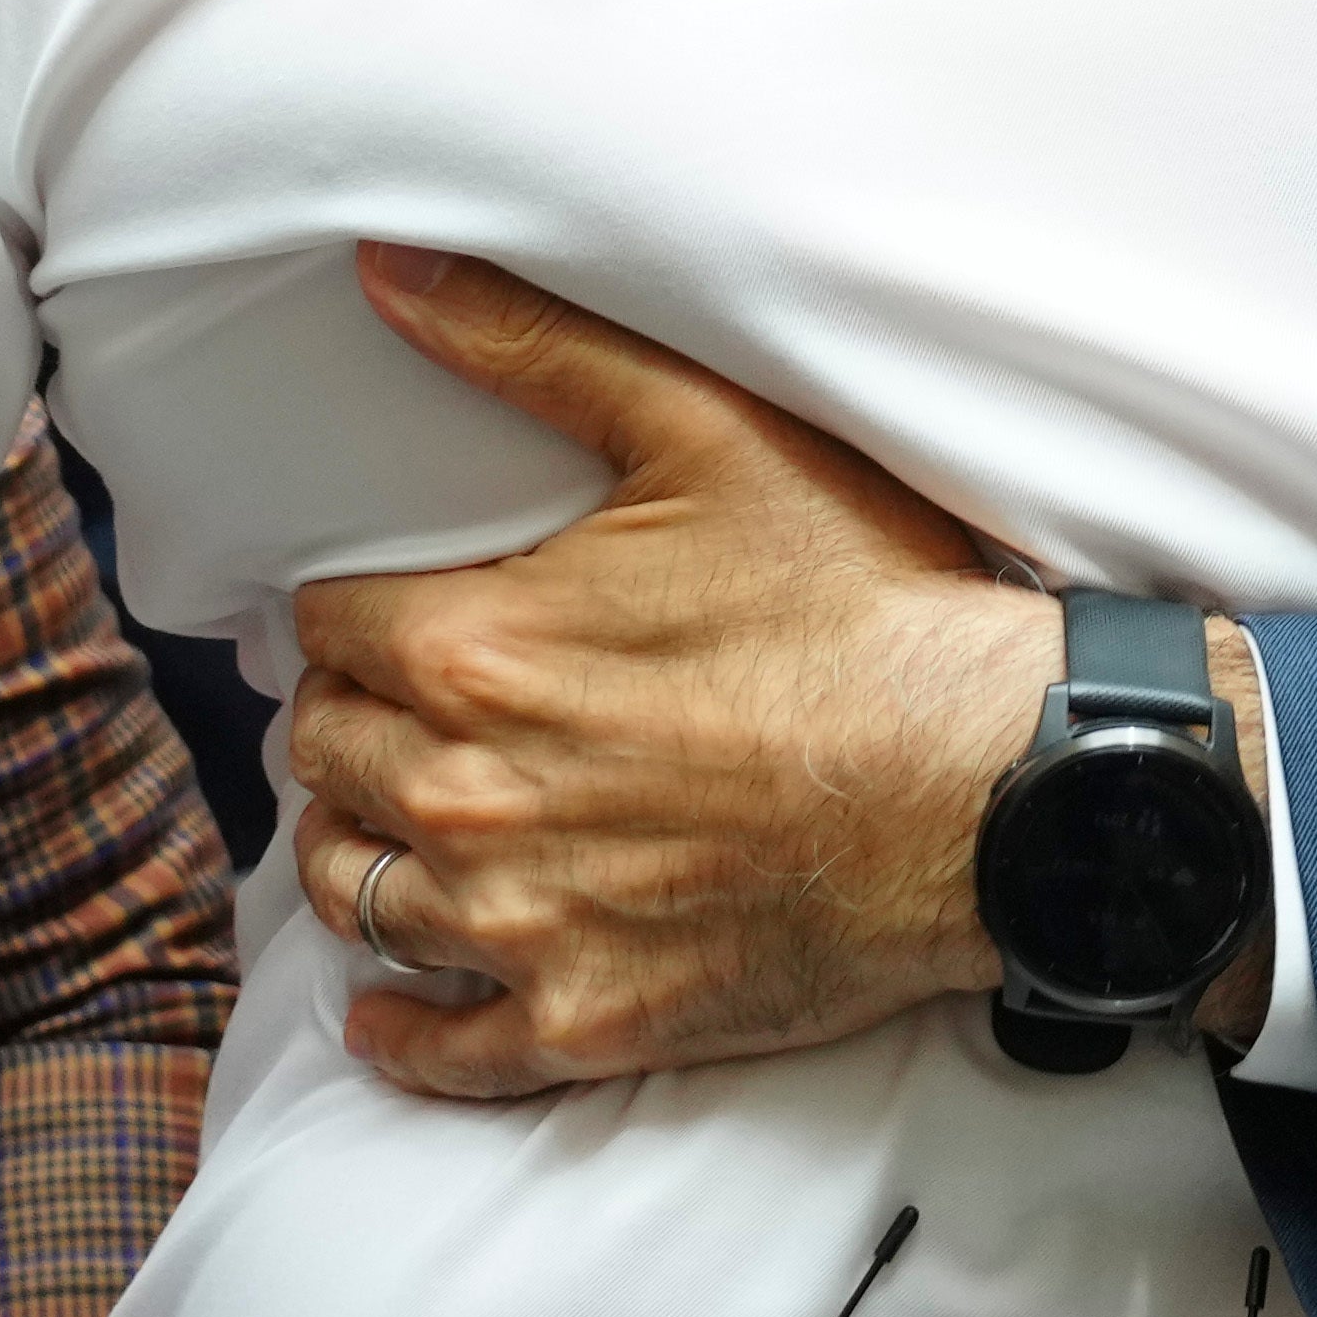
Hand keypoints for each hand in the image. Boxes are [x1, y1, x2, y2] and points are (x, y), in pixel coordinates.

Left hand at [275, 251, 1058, 1099]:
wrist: (990, 787)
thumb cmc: (861, 606)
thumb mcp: (706, 434)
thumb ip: (529, 348)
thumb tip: (386, 267)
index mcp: (475, 652)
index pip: (326, 631)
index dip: (354, 613)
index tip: (387, 613)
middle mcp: (470, 797)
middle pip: (327, 760)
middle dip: (353, 723)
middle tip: (399, 709)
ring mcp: (523, 923)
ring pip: (355, 893)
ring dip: (360, 851)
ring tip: (392, 824)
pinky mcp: (588, 1019)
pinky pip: (441, 1050)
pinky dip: (401, 1029)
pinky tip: (389, 1008)